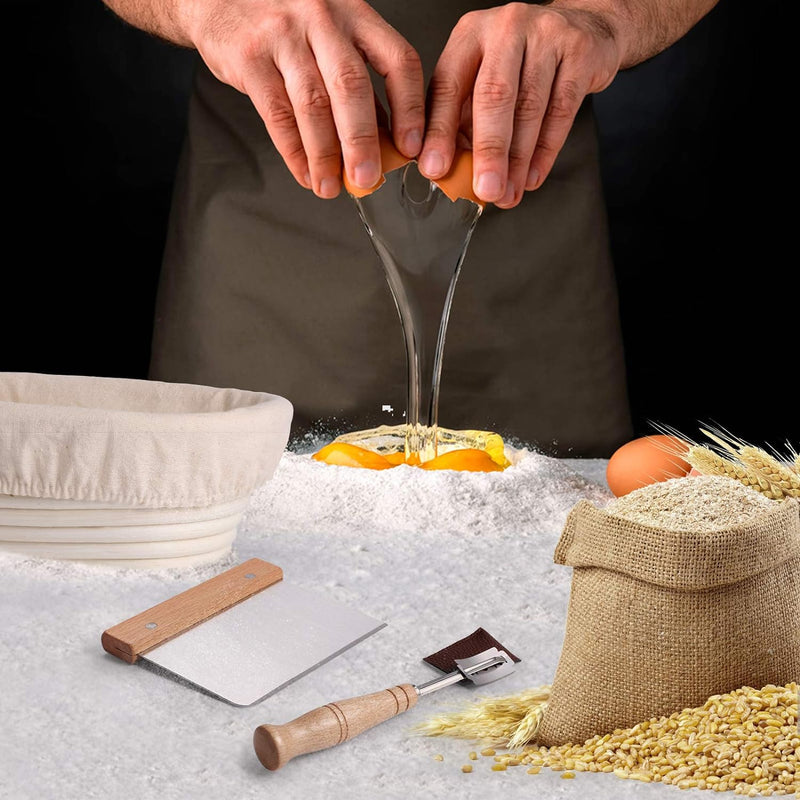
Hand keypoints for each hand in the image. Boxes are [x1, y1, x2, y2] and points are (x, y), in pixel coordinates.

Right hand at [184, 0, 424, 197]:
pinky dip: (293, 151)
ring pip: (312, 104)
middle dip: (362, 141)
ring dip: (324, 155)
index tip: (411, 147)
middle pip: (351, 86)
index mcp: (355, 14)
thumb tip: (386, 139)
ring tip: (331, 186)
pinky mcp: (249, 56)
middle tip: (368, 178)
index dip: (409, 108)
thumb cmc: (283, 20)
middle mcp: (322, 19)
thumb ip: (357, 82)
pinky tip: (304, 173)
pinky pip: (277, 114)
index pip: (398, 60)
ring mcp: (283, 35)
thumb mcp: (330, 36)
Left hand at [419, 2, 621, 207]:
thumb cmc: (522, 61)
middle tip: (485, 189)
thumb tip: (447, 170)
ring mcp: (546, 35)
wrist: (582, 28)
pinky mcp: (580, 51)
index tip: (435, 168)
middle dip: (488, 150)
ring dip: (518, 160)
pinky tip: (533, 176)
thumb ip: (463, 118)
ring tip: (509, 193)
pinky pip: (561, 110)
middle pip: (493, 95)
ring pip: (530, 107)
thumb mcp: (483, 78)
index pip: (448, 85)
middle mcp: (506, 28)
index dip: (439, 131)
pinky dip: (546, 150)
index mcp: (471, 34)